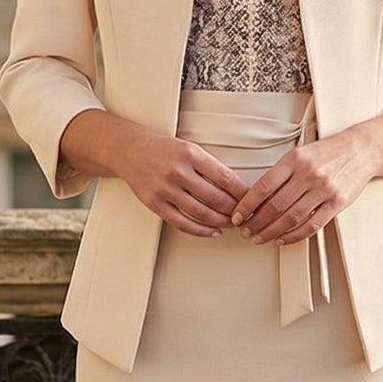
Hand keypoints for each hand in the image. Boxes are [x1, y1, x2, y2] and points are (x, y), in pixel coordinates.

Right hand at [116, 127, 252, 236]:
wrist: (129, 150)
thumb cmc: (163, 149)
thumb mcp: (189, 149)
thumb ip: (209, 167)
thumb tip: (236, 188)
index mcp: (191, 154)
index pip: (224, 177)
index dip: (241, 192)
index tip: (253, 200)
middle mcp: (178, 171)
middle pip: (215, 197)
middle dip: (234, 210)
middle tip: (246, 215)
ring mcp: (165, 188)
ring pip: (200, 212)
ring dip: (220, 222)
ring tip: (232, 224)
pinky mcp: (154, 203)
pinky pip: (181, 222)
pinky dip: (200, 230)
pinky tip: (213, 232)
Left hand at [231, 129, 377, 244]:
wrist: (362, 150)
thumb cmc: (329, 152)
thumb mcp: (301, 153)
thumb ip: (282, 173)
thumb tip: (256, 197)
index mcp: (295, 160)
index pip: (264, 186)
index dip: (247, 205)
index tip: (238, 216)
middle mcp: (308, 174)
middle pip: (275, 206)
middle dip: (256, 223)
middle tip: (246, 232)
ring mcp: (324, 189)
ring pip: (291, 218)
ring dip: (272, 232)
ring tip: (260, 238)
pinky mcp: (337, 203)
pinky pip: (312, 225)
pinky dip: (294, 235)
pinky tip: (282, 239)